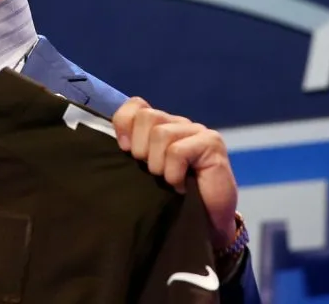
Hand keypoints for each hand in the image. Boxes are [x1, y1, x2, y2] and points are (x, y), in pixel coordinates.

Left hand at [112, 97, 237, 250]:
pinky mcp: (212, 143)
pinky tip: (180, 186)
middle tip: (151, 172)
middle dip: (140, 148)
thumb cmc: (172, 199)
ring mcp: (197, 131)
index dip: (124, 123)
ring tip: (167, 181)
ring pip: (161, 133)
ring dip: (158, 165)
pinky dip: (173, 173)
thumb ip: (133, 152)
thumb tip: (117, 142)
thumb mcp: (144, 173)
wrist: (207, 224)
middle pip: (147, 116)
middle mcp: (178, 123)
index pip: (137, 105)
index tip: (124, 149)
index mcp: (160, 126)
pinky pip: (177, 151)